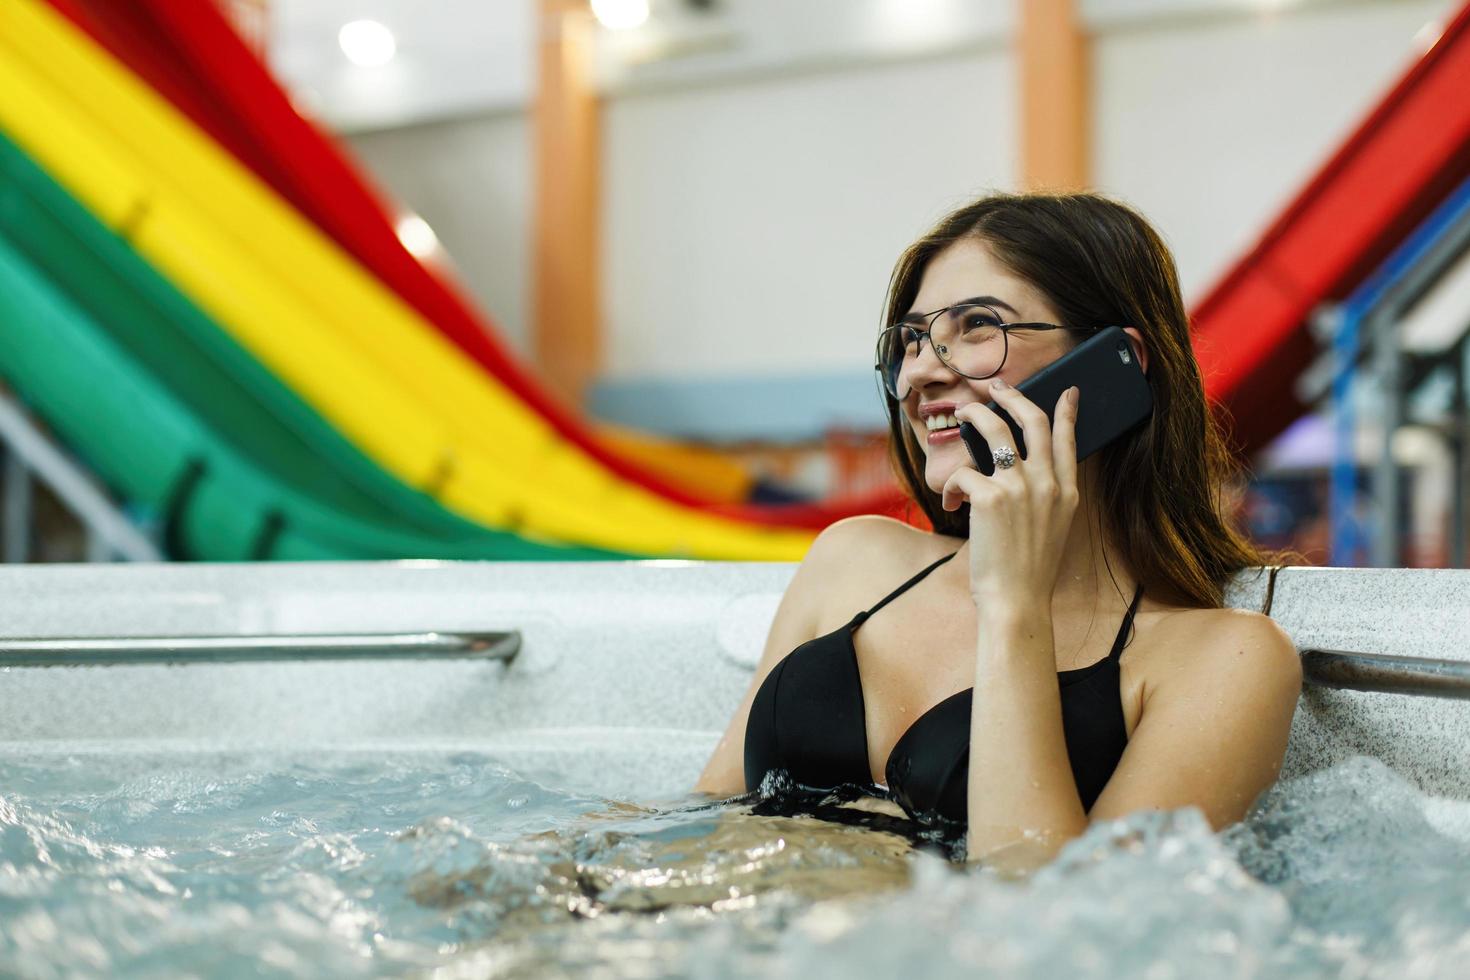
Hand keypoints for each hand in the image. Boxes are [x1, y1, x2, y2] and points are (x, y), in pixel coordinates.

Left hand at [941, 381, 1080, 605]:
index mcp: (1066, 492)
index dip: (1066, 411)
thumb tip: (1019, 466)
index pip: (1068, 439)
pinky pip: (962, 472)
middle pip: (1031, 420)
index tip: (1067, 391)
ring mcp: (1019, 487)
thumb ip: (1046, 495)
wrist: (1017, 601)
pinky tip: (950, 504)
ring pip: (994, 429)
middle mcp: (1047, 483)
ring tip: (962, 413)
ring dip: (974, 415)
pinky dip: (950, 486)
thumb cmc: (1027, 570)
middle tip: (995, 388)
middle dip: (1011, 396)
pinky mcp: (989, 498)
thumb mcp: (1053, 528)